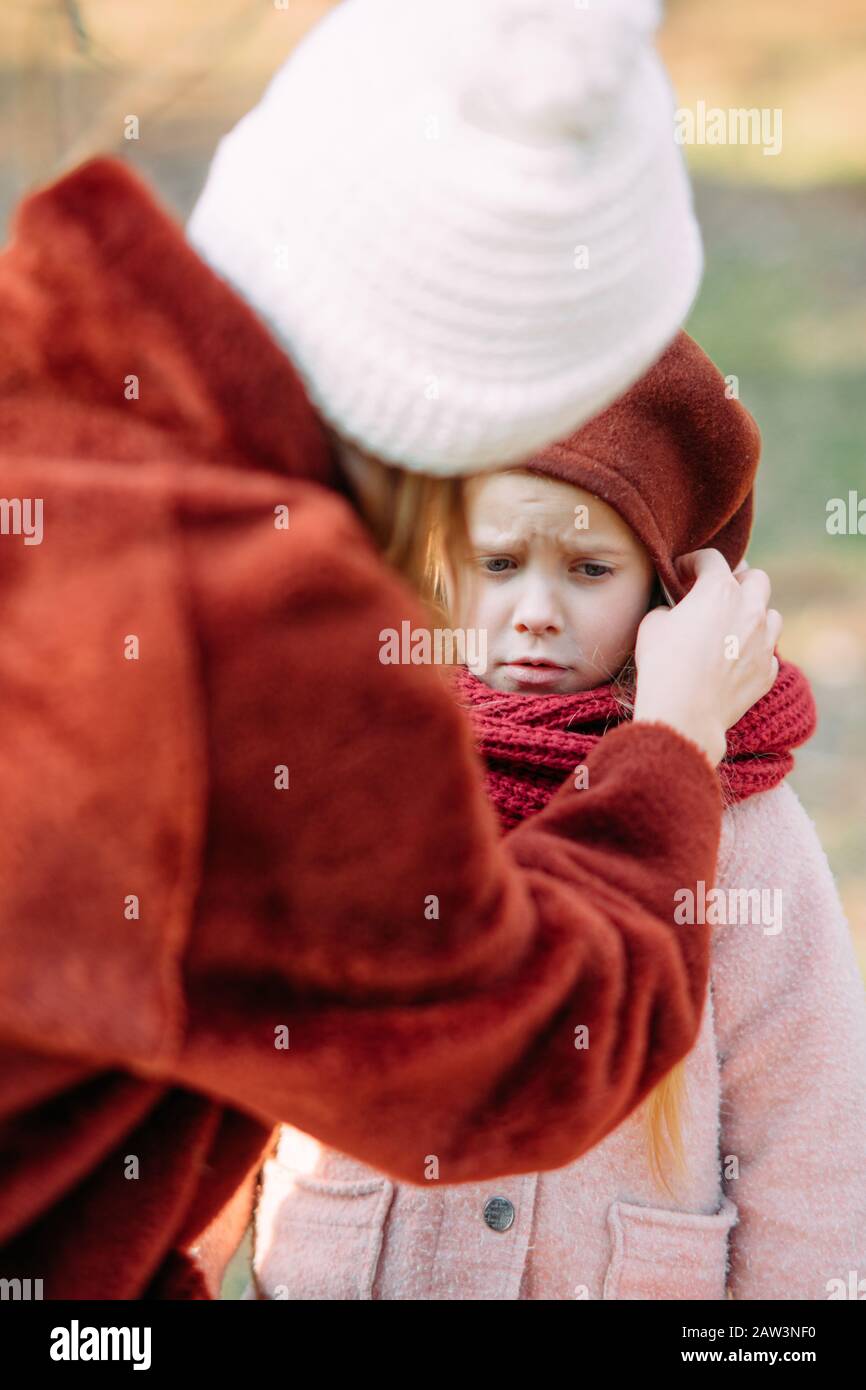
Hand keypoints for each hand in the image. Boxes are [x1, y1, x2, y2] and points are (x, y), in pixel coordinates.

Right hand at [633, 549, 781, 766]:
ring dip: (754, 614)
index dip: (693, 562)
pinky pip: (768, 651)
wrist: (685, 713)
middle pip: (757, 578)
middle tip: (718, 593)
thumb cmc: (664, 665)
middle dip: (738, 580)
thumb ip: (670, 608)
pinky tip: (735, 658)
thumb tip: (676, 611)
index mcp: (719, 592)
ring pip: (772, 614)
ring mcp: (764, 642)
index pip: (712, 559)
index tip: (683, 573)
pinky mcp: (768, 671)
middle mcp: (750, 611)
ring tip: (733, 626)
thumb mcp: (652, 624)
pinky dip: (754, 649)